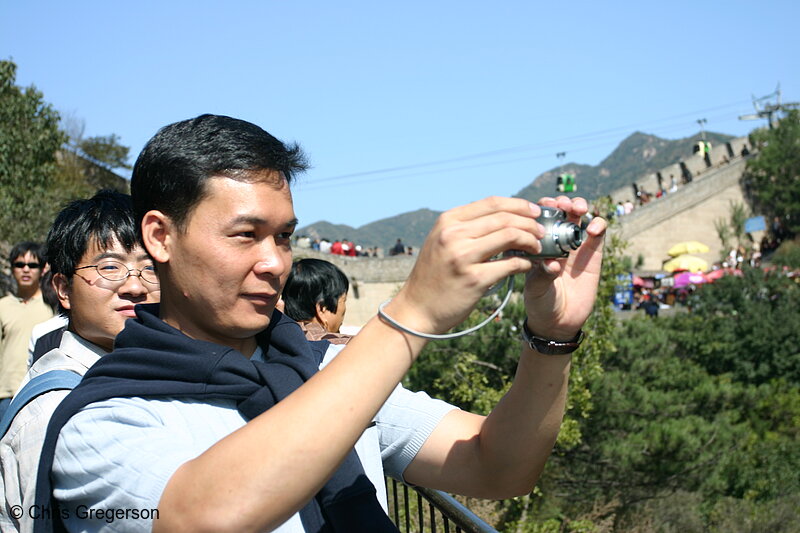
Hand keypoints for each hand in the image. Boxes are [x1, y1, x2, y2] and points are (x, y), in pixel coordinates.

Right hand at [387, 196, 546, 334]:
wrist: (417, 309)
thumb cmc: (433, 276)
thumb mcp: (441, 242)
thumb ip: (466, 228)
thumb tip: (504, 217)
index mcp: (447, 221)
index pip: (492, 203)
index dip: (519, 205)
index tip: (535, 212)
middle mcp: (453, 235)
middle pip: (504, 218)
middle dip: (530, 223)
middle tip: (542, 232)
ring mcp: (462, 257)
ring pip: (510, 236)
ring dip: (531, 241)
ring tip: (537, 248)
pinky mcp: (474, 280)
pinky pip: (510, 265)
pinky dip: (524, 263)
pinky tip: (527, 266)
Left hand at [523, 196, 606, 340]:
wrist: (558, 321)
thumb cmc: (540, 302)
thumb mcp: (536, 288)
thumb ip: (543, 275)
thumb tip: (553, 263)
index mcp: (536, 243)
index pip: (538, 217)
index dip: (542, 207)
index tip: (544, 207)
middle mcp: (555, 240)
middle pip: (560, 211)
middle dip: (562, 201)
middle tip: (563, 204)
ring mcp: (575, 245)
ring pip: (580, 217)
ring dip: (580, 206)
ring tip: (579, 209)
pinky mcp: (593, 254)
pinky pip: (598, 233)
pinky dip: (598, 225)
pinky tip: (593, 229)